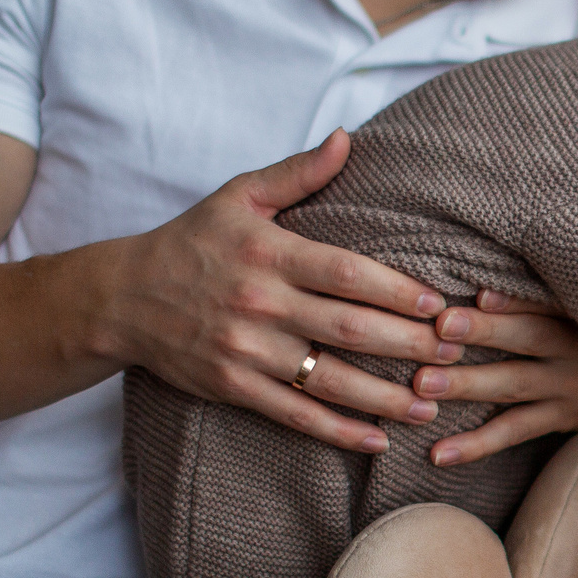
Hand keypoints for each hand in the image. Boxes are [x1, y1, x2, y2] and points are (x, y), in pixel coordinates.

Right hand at [103, 130, 460, 453]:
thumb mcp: (238, 195)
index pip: (345, 273)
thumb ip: (298, 173)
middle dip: (408, 346)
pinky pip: (294, 414)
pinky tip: (377, 439)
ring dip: (384, 398)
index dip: (396, 290)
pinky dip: (337, 431)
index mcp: (268, 253)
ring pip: (328, 380)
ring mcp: (246, 350)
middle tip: (455, 354)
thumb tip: (348, 138)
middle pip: (348, 329)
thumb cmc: (191, 241)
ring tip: (431, 406)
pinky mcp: (233, 387)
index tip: (439, 304)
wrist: (121, 297)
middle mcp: (260, 303)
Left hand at [415, 291, 577, 466]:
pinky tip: (438, 454)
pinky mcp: (563, 419)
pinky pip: (516, 432)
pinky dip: (476, 444)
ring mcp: (572, 390)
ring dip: (468, 385)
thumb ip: (551, 297)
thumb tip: (482, 288)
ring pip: (514, 387)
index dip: (517, 300)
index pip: (551, 303)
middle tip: (439, 330)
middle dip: (484, 333)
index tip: (479, 294)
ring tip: (423, 385)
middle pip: (530, 340)